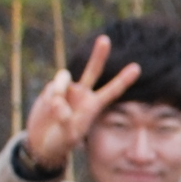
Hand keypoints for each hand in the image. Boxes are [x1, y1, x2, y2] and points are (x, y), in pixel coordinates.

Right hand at [22, 34, 144, 176]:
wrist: (43, 142)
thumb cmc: (62, 141)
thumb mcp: (69, 136)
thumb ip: (65, 119)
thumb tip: (59, 103)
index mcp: (93, 106)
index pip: (112, 91)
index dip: (123, 80)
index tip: (137, 68)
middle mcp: (82, 93)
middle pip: (93, 70)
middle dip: (99, 55)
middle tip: (105, 39)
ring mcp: (67, 89)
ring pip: (64, 77)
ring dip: (58, 92)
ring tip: (57, 114)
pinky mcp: (52, 89)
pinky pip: (51, 87)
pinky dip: (50, 98)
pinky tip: (49, 110)